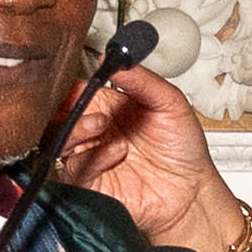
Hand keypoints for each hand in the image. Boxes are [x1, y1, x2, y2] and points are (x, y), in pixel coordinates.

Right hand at [53, 65, 247, 251]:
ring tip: (101, 124)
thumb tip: (116, 61)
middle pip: (57, 118)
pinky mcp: (92, 185)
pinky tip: (116, 152)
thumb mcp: (170, 102)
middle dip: (65, 109)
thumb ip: (143, 80)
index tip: (79, 84)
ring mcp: (91, 159)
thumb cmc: (183, 149)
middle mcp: (94, 133)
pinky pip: (75, 172)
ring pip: (58, 143)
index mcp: (106, 108)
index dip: (70, 88)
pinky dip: (91, 159)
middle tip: (91, 107)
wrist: (193, 190)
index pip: (73, 93)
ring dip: (76, 130)